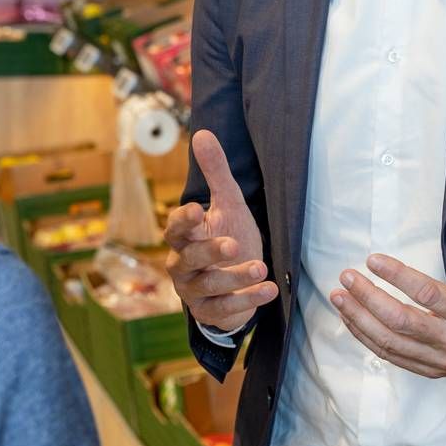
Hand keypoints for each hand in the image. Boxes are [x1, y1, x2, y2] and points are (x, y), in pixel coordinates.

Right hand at [165, 130, 278, 332]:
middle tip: (233, 244)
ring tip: (260, 268)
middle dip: (211, 252)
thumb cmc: (228, 236)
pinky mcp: (210, 311)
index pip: (176, 228)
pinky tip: (269, 290)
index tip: (198, 209)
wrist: (236, 282)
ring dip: (235, 278)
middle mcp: (183, 264)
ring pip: (209, 285)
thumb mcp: (227, 204)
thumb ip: (216, 173)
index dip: (184, 220)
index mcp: (185, 237)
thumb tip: (201, 133)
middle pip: (189, 258)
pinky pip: (225, 308)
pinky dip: (248, 300)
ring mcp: (195, 290)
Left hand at [331, 174, 445, 378]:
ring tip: (339, 296)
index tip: (373, 259)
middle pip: (402, 322)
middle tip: (347, 276)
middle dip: (369, 298)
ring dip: (360, 320)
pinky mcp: (432, 370)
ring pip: (392, 343)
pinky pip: (393, 357)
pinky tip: (352, 319)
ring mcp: (442, 360)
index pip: (428, 296)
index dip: (398, 276)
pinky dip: (368, 339)